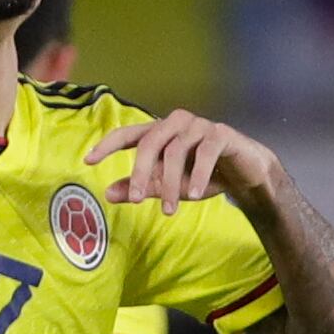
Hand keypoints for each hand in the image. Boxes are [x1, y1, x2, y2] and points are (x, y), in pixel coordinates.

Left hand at [84, 110, 277, 215]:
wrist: (245, 176)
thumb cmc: (203, 176)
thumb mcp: (169, 186)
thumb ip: (142, 187)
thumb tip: (108, 194)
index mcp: (159, 132)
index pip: (127, 134)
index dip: (107, 145)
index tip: (88, 160)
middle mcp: (176, 123)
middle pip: (149, 142)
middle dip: (141, 173)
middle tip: (136, 199)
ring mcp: (199, 126)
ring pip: (175, 151)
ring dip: (170, 184)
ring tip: (169, 210)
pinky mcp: (221, 134)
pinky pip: (205, 152)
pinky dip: (197, 176)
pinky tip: (194, 195)